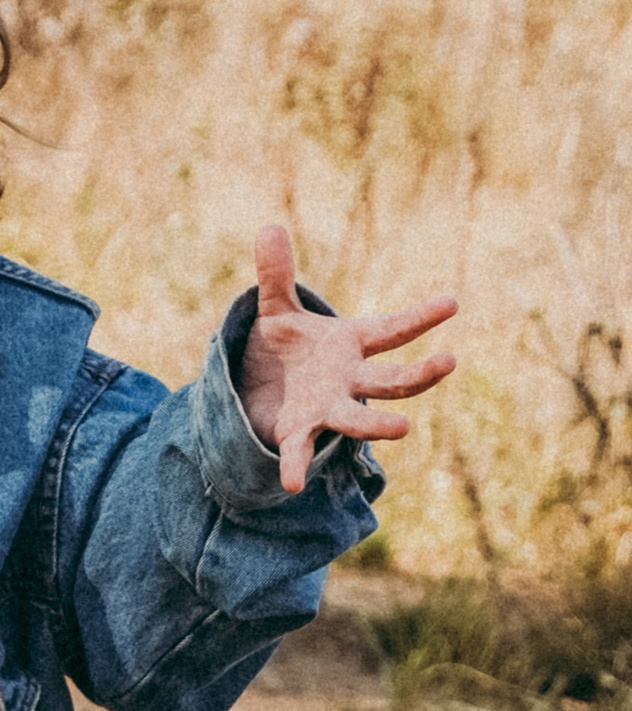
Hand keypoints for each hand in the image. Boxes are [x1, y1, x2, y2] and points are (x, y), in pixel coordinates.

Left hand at [238, 224, 457, 495]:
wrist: (257, 386)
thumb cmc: (282, 346)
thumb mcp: (275, 307)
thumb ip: (275, 273)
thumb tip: (268, 227)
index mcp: (350, 344)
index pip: (392, 329)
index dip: (420, 317)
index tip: (452, 302)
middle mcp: (348, 379)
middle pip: (392, 379)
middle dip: (420, 374)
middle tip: (449, 362)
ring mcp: (327, 408)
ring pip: (360, 418)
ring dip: (379, 422)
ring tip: (404, 427)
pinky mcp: (298, 431)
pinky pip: (299, 451)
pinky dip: (297, 465)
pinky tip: (293, 483)